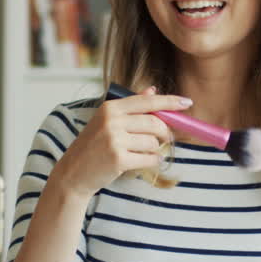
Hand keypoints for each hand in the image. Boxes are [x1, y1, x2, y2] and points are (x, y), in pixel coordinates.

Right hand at [49, 86, 191, 199]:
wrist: (73, 172)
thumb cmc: (92, 146)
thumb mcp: (107, 121)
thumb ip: (131, 105)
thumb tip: (152, 89)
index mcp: (110, 108)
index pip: (147, 101)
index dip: (169, 102)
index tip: (187, 102)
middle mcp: (112, 121)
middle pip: (155, 123)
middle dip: (164, 133)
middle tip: (164, 139)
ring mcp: (114, 140)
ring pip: (153, 142)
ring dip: (154, 149)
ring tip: (142, 152)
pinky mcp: (118, 159)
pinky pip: (149, 158)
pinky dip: (152, 161)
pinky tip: (144, 161)